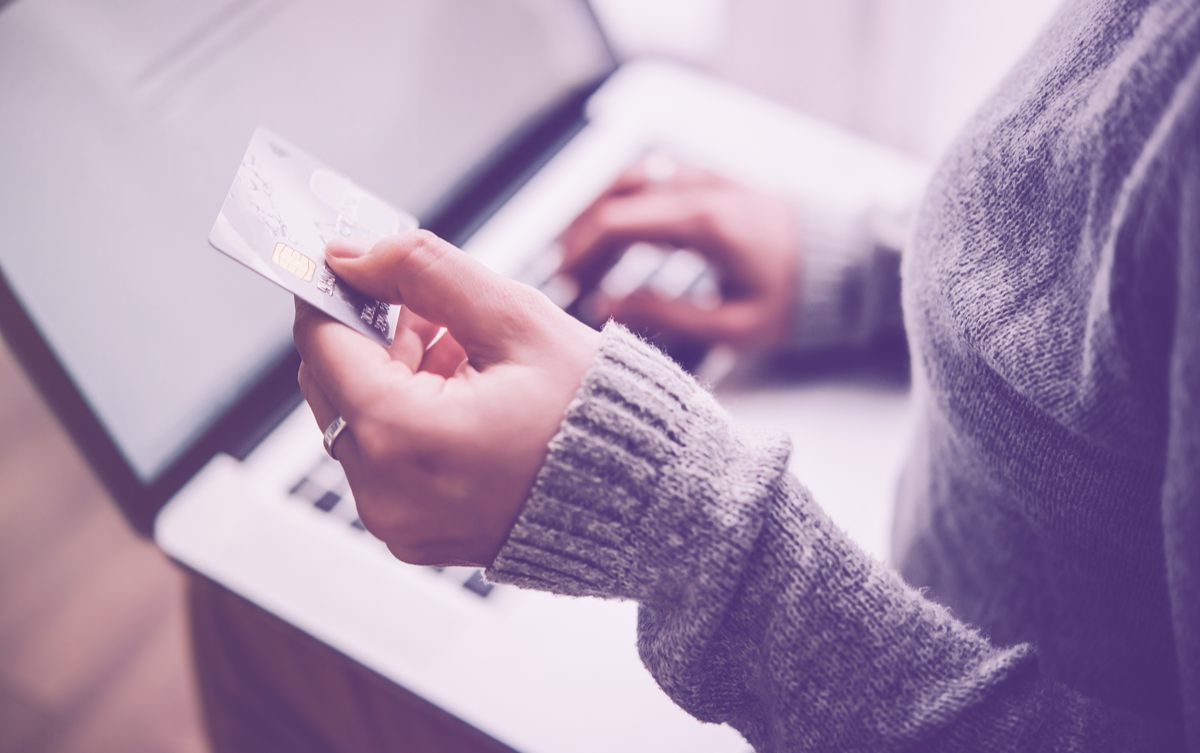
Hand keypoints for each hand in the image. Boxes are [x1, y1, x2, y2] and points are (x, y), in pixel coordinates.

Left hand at [293, 230, 600, 566]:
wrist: (645, 500)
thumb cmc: (598, 417)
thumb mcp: (515, 320)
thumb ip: (425, 271)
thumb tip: (355, 255)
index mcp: (402, 437)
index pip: (322, 342)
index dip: (333, 290)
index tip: (351, 263)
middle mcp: (384, 493)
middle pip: (332, 382)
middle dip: (374, 334)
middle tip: (434, 311)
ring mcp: (396, 522)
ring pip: (357, 418)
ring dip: (396, 375)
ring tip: (469, 359)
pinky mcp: (412, 533)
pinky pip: (383, 459)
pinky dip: (410, 419)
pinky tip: (467, 398)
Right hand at [560, 161, 798, 349]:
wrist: (846, 264)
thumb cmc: (795, 300)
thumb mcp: (734, 325)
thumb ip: (666, 315)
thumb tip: (605, 304)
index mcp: (702, 223)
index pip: (615, 223)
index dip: (579, 254)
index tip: (564, 285)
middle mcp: (698, 189)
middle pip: (612, 198)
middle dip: (579, 237)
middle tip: (565, 278)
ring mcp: (704, 178)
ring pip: (628, 180)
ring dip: (596, 215)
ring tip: (581, 257)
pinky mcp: (710, 180)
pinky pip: (651, 179)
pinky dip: (623, 203)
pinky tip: (616, 236)